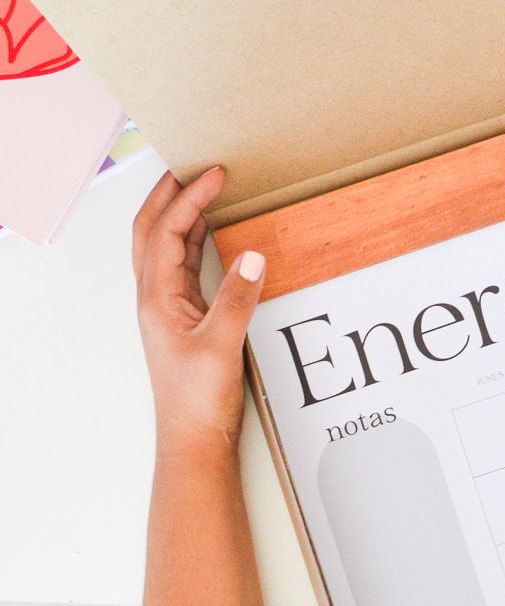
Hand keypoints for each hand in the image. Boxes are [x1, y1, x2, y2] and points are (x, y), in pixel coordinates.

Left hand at [133, 167, 265, 456]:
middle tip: (194, 167)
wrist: (193, 439)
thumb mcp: (222, 345)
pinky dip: (195, 240)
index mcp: (156, 299)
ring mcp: (169, 308)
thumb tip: (252, 255)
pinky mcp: (186, 318)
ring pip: (166, 247)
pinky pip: (184, 265)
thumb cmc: (197, 399)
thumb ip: (238, 298)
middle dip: (168, 195)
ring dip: (181, 214)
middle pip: (150, 231)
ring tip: (205, 189)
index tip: (215, 174)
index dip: (188, 198)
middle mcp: (156, 298)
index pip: (165, 232)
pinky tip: (215, 233)